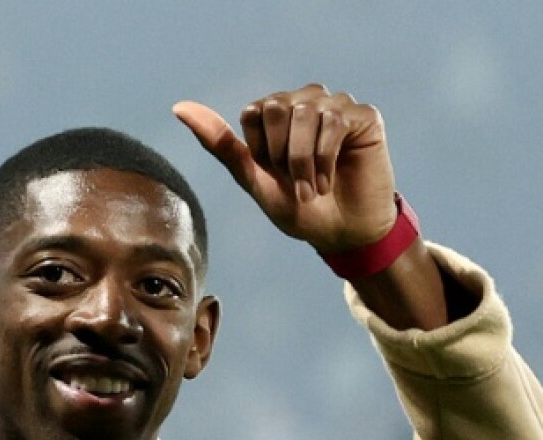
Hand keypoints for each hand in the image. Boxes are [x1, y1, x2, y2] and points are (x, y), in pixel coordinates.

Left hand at [174, 85, 396, 252]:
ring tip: (314, 189)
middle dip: (282, 156)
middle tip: (296, 186)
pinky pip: (335, 121)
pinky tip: (330, 181)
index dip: (261, 151)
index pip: (253, 113)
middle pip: (277, 107)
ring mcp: (335, 106)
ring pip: (306, 113)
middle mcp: (304, 103)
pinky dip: (326, 158)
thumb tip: (179, 107)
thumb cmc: (301, 211)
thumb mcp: (255, 182)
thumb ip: (222, 145)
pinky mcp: (362, 115)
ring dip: (304, 163)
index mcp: (276, 116)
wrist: (342, 234)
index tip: (274, 176)